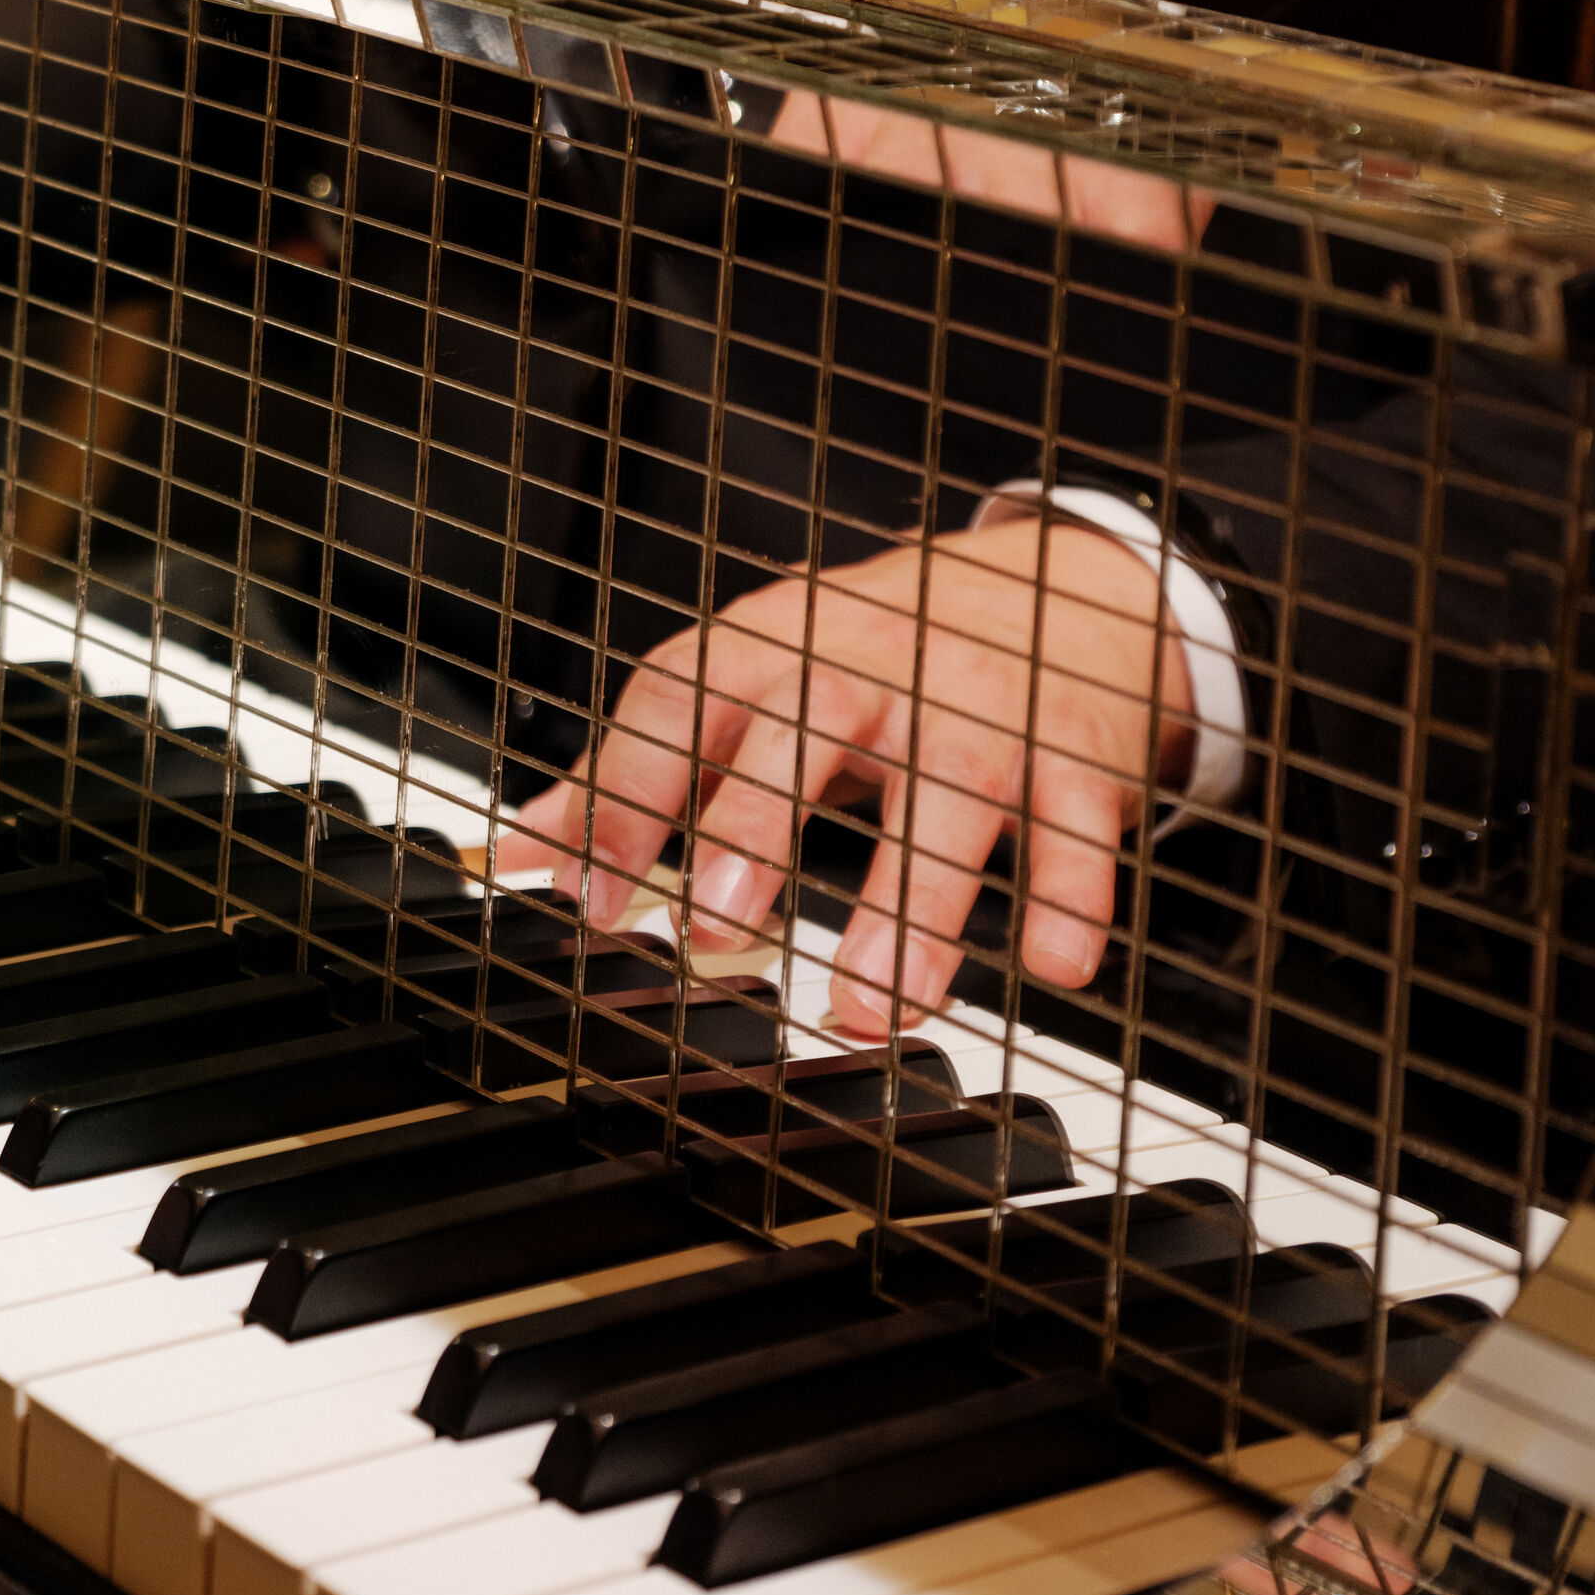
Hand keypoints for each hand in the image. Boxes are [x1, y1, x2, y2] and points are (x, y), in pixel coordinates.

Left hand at [505, 509, 1195, 1034]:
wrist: (1055, 591)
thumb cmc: (877, 654)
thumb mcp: (753, 682)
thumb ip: (642, 767)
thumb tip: (517, 853)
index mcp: (772, 650)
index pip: (679, 701)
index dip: (625, 792)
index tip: (589, 896)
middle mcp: (870, 670)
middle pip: (807, 727)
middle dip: (758, 824)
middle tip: (716, 923)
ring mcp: (979, 710)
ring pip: (947, 795)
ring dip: (912, 905)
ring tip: (876, 1003)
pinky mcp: (1074, 757)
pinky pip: (1077, 826)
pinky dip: (1073, 896)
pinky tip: (1054, 967)